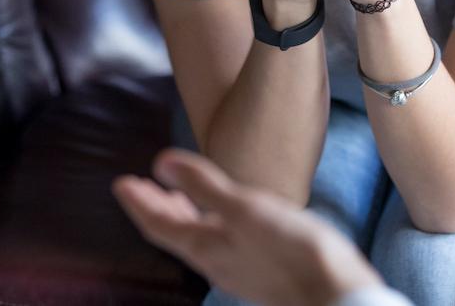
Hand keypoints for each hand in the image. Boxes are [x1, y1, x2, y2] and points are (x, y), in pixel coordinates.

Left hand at [113, 149, 382, 305]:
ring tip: (176, 196)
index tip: (120, 182)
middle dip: (155, 207)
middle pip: (174, 233)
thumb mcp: (246, 208)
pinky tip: (226, 217)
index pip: (158, 224)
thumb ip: (204, 185)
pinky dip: (208, 223)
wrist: (334, 294)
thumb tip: (159, 163)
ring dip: (182, 214)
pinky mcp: (259, 270)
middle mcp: (216, 262)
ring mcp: (238, 269)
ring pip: (197, 239)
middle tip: (140, 186)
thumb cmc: (293, 251)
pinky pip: (220, 244)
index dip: (137, 202)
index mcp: (206, 247)